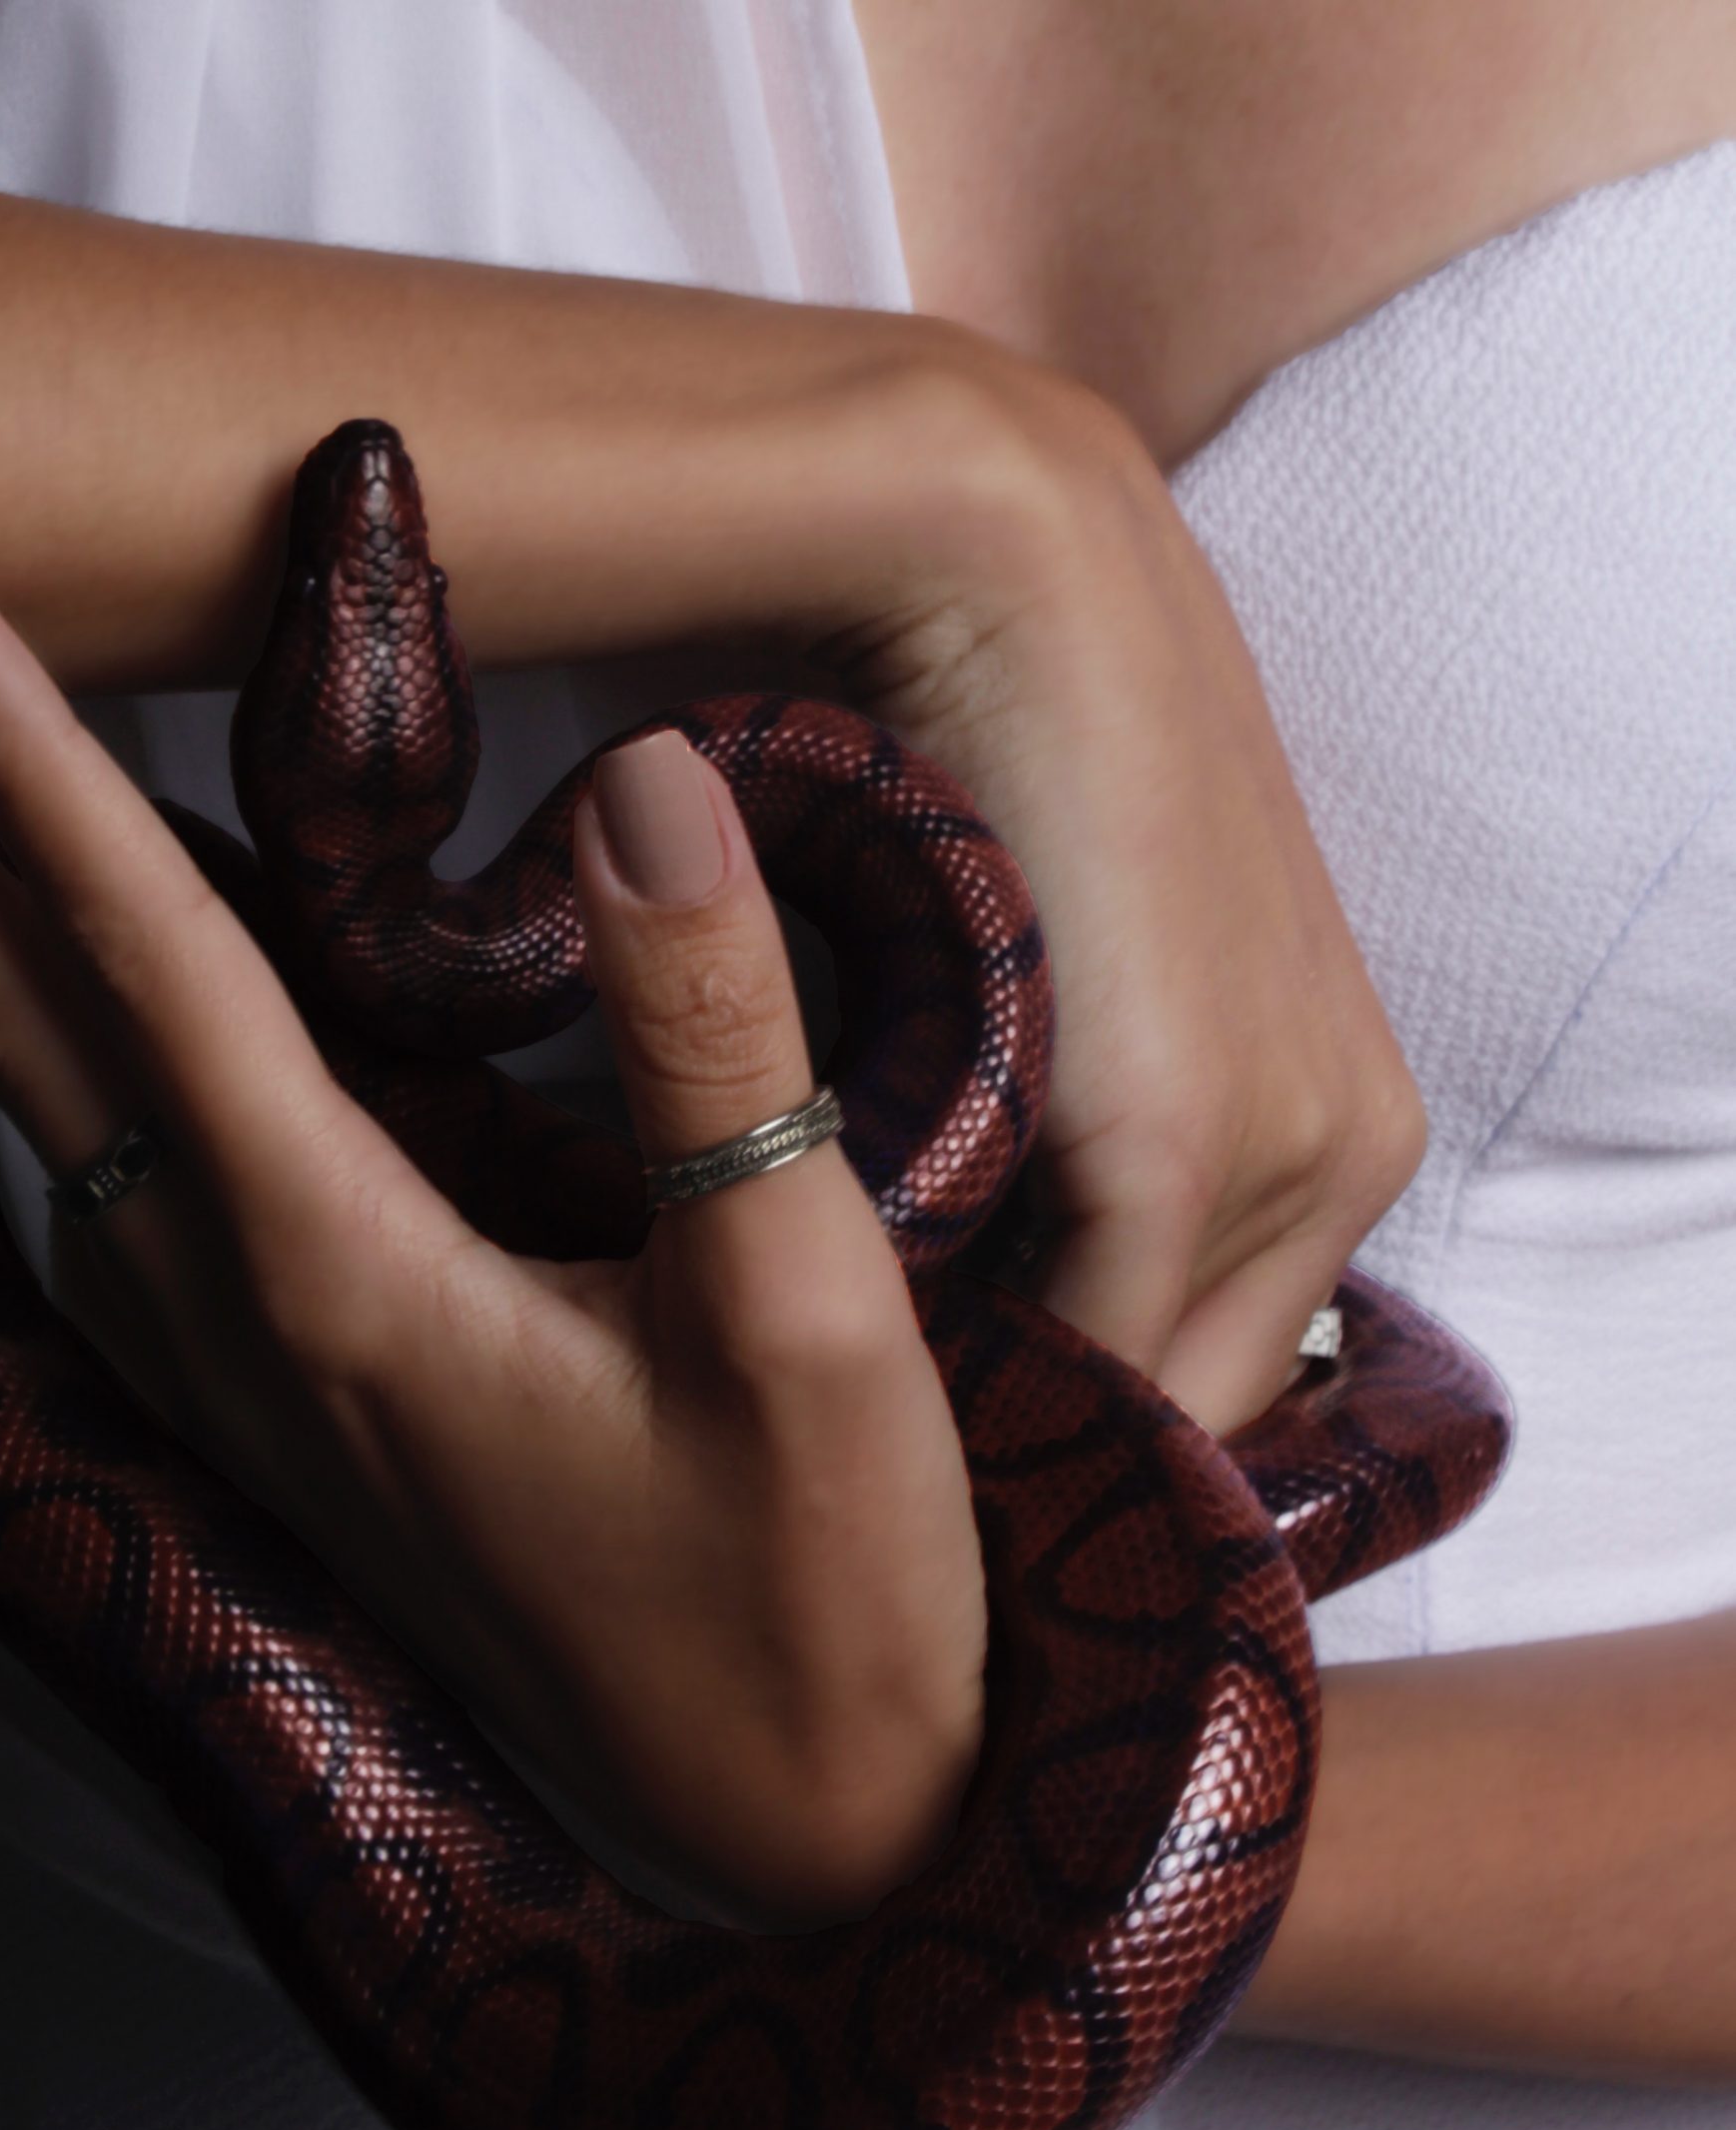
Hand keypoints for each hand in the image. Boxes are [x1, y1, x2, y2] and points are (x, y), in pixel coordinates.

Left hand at [0, 557, 986, 1928]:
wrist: (808, 1832)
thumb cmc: (822, 1604)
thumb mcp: (809, 1319)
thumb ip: (716, 1045)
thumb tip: (643, 781)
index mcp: (348, 1277)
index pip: (149, 962)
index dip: (26, 758)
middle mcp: (252, 1324)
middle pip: (10, 1026)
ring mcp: (261, 1383)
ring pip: (40, 1107)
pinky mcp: (311, 1416)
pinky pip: (111, 1194)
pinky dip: (37, 1062)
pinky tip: (38, 1034)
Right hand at [795, 352, 1424, 1432]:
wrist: (1003, 576)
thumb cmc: (1011, 765)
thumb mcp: (1068, 998)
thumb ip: (1066, 1145)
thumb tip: (962, 1296)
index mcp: (1344, 1119)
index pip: (1217, 1362)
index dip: (1082, 1430)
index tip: (948, 1462)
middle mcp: (1350, 1150)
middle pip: (1191, 1400)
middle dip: (1054, 1453)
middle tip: (900, 1473)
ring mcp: (1284, 1148)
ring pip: (1134, 1391)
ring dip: (1000, 1428)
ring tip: (862, 1437)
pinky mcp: (1183, 1138)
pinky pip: (1080, 1349)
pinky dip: (973, 1387)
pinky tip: (859, 1392)